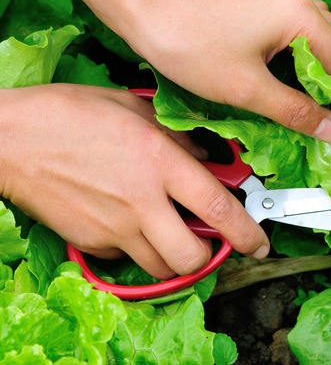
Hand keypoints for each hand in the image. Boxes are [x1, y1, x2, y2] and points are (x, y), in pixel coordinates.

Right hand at [0, 84, 269, 278]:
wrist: (10, 138)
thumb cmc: (71, 112)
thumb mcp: (136, 108)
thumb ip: (178, 135)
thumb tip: (207, 157)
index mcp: (161, 162)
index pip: (218, 208)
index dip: (247, 231)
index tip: (261, 241)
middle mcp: (142, 201)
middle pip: (191, 256)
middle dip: (210, 257)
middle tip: (212, 241)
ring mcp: (114, 226)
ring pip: (161, 267)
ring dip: (176, 259)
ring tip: (175, 235)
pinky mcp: (89, 241)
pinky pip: (125, 258)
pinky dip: (138, 250)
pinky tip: (133, 225)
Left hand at [121, 0, 330, 141]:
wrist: (146, 10)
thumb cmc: (192, 46)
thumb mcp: (248, 89)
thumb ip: (295, 111)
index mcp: (302, 16)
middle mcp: (299, 1)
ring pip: (324, 33)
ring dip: (328, 64)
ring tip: (321, 99)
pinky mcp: (266, 4)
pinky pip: (302, 29)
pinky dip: (308, 53)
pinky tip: (296, 78)